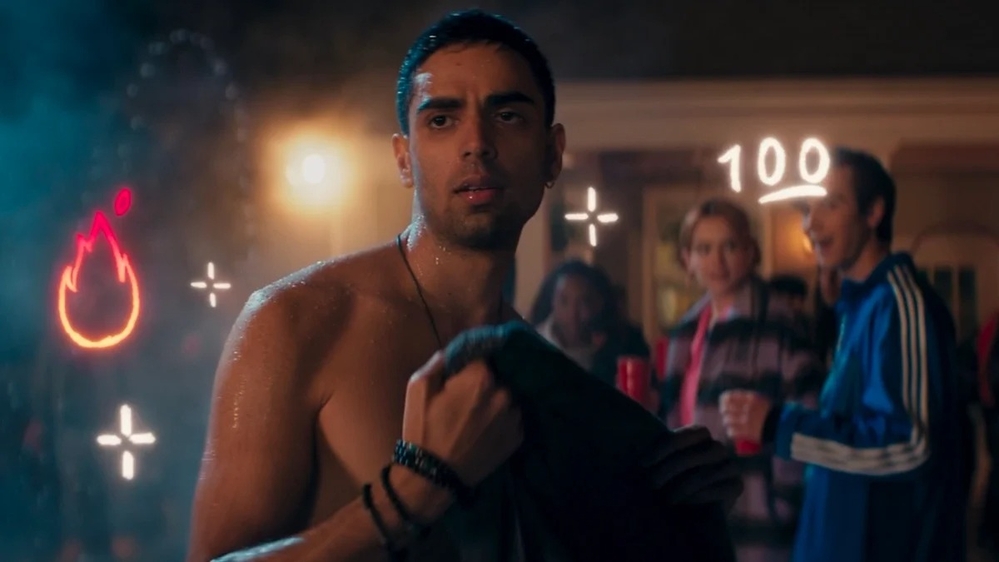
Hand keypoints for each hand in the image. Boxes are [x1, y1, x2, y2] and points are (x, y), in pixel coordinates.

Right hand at [402, 351, 522, 488]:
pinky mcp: (518, 438)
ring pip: (506, 398)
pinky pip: (512, 419)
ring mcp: (514, 418)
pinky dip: (501, 420)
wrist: (433, 474)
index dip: (470, 365)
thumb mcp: (418, 387)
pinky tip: (485, 430)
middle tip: (466, 399)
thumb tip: (454, 351)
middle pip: (497, 378)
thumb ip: (439, 361)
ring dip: (495, 401)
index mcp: (481, 378)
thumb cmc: (423, 428)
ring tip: (476, 417)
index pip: (482, 356)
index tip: (460, 374)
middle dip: (483, 384)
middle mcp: (504, 394)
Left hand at [643, 426, 742, 511]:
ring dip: (682, 487)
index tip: (643, 464)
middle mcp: (717, 448)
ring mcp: (730, 465)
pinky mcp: (736, 485)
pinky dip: (699, 497)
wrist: (692, 510)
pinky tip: (684, 504)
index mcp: (699, 435)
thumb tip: (632, 447)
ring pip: (705, 473)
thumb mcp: (662, 464)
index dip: (663, 448)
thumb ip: (656, 454)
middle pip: (694, 455)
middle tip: (652, 485)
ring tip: (666, 499)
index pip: (685, 436)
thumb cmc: (671, 481)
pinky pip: (721, 488)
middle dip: (669, 470)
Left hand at [719, 390, 771, 442]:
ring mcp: (746, 420)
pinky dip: (730, 432)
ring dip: (727, 422)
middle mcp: (747, 408)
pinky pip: (732, 431)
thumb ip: (749, 399)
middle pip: (726, 409)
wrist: (782, 426)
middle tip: (726, 414)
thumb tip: (732, 399)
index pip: (729, 397)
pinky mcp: (746, 432)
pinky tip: (732, 432)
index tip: (724, 403)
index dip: (724, 400)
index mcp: (750, 398)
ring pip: (727, 420)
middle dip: (724, 412)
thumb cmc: (772, 413)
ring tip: (729, 424)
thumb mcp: (761, 400)